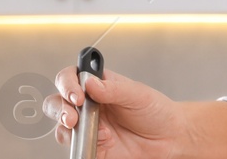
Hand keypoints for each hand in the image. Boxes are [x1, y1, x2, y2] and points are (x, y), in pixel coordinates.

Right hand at [42, 67, 190, 157]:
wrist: (169, 138)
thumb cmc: (156, 112)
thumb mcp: (137, 94)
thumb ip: (113, 89)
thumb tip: (91, 83)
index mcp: (97, 86)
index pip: (70, 78)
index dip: (67, 84)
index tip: (78, 94)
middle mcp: (88, 106)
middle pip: (57, 102)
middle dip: (60, 108)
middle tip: (73, 116)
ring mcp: (87, 127)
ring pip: (61, 126)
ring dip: (66, 126)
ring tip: (83, 128)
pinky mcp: (92, 147)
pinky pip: (75, 148)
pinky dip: (77, 147)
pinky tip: (92, 144)